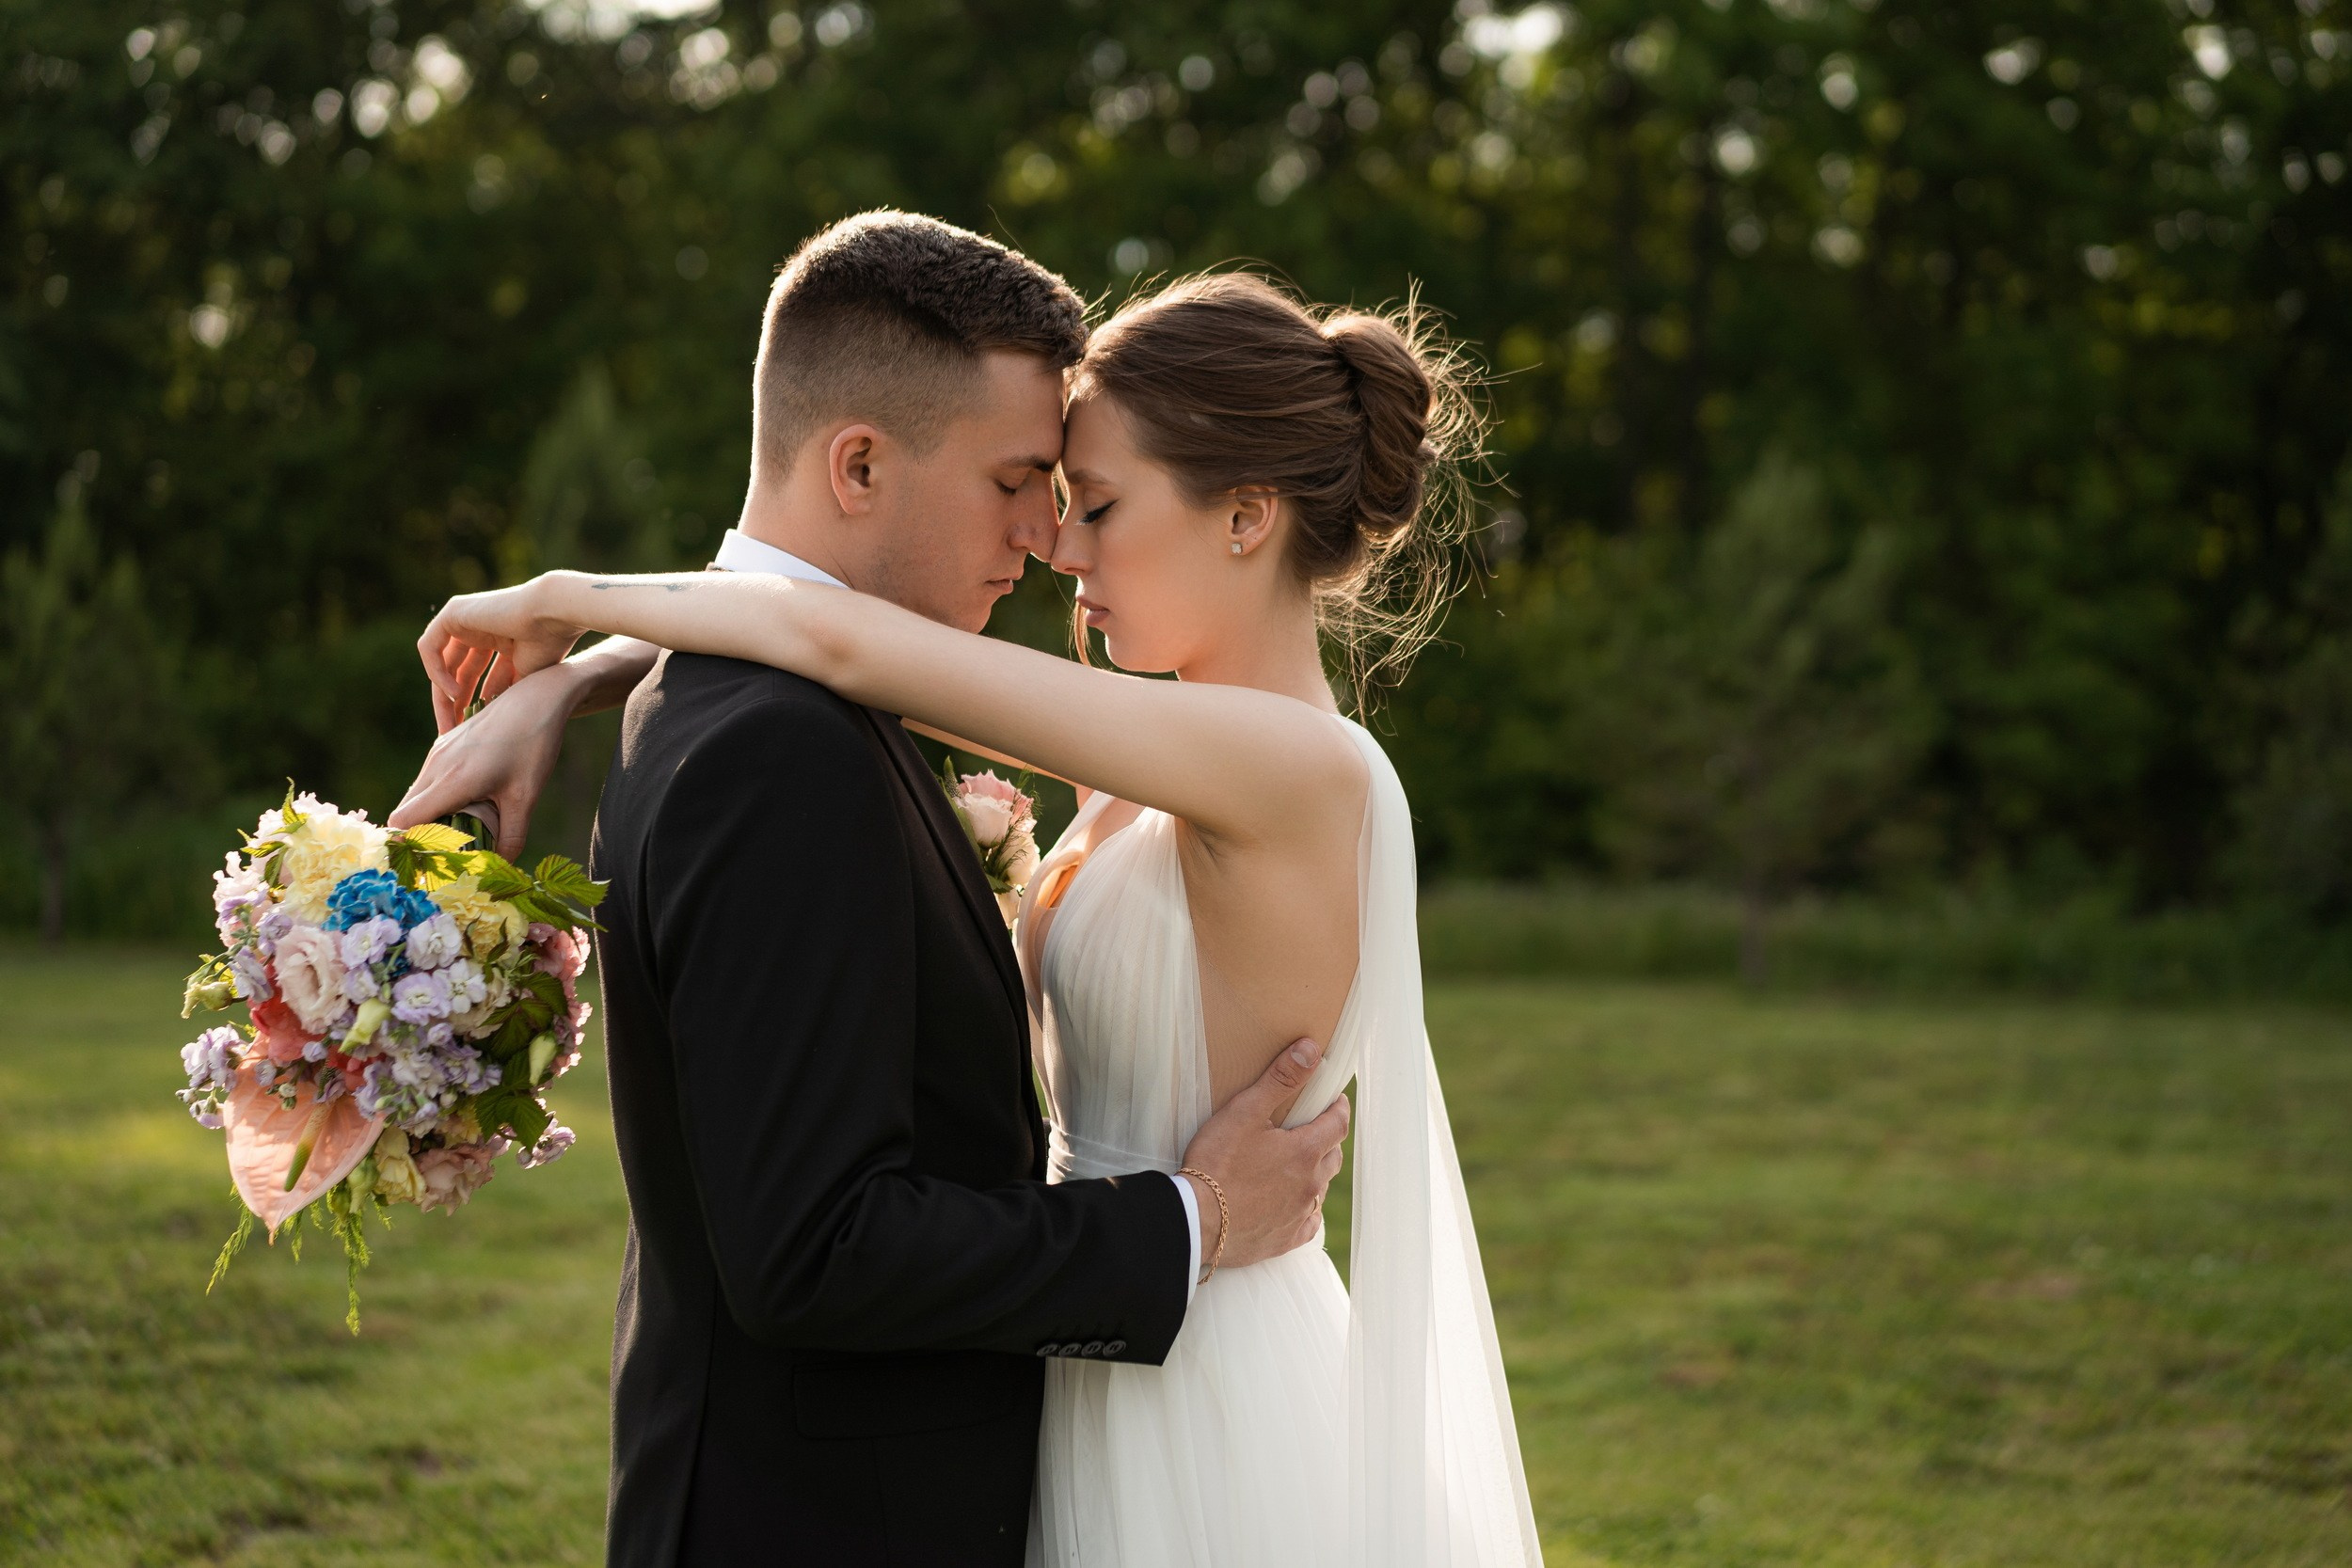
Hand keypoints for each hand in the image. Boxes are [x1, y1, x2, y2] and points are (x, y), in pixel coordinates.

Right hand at [387, 663, 579, 859]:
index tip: (426, 862)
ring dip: (431, 815)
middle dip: (421, 835)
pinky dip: (438, 797)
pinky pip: (429, 779)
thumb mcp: (526, 798)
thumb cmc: (533, 746)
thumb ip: (512, 836)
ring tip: (462, 831)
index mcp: (452, 781)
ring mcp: (438, 752)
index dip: (407, 845)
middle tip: (448, 853)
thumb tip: (502, 866)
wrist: (536, 698)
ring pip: (417, 794)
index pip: (403, 821)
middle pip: (407, 811)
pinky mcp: (445, 744)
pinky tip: (468, 804)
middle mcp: (436, 765)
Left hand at [416, 576, 585, 731]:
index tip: (469, 732)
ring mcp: (464, 618)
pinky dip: (436, 672)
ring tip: (450, 723)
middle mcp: (479, 629)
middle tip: (453, 733)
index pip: (475, 676)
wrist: (551, 615)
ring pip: (441, 664)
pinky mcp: (452, 612)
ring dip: (444, 696)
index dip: (472, 704)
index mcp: (499, 640)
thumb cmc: (550, 646)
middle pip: (457, 672)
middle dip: (455, 705)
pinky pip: (430, 647)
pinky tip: (454, 693)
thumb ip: (504, 695)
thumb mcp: (525, 680)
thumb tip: (492, 725)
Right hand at [1178, 1037, 1349, 1272]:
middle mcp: (1310, 1185)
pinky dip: (1304, 1209)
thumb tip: (1311, 1049)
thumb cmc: (1217, 1163)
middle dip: (1327, 1138)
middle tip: (1310, 1128)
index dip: (1338, 1107)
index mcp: (1306, 1151)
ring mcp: (1299, 1215)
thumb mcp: (1245, 1111)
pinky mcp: (1285, 1239)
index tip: (1333, 1099)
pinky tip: (1292, 1204)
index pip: (1339, 1123)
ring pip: (1320, 1188)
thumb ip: (1281, 1079)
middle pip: (1333, 1156)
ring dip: (1314, 1173)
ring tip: (1295, 1163)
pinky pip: (1308, 1222)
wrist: (1196, 1221)